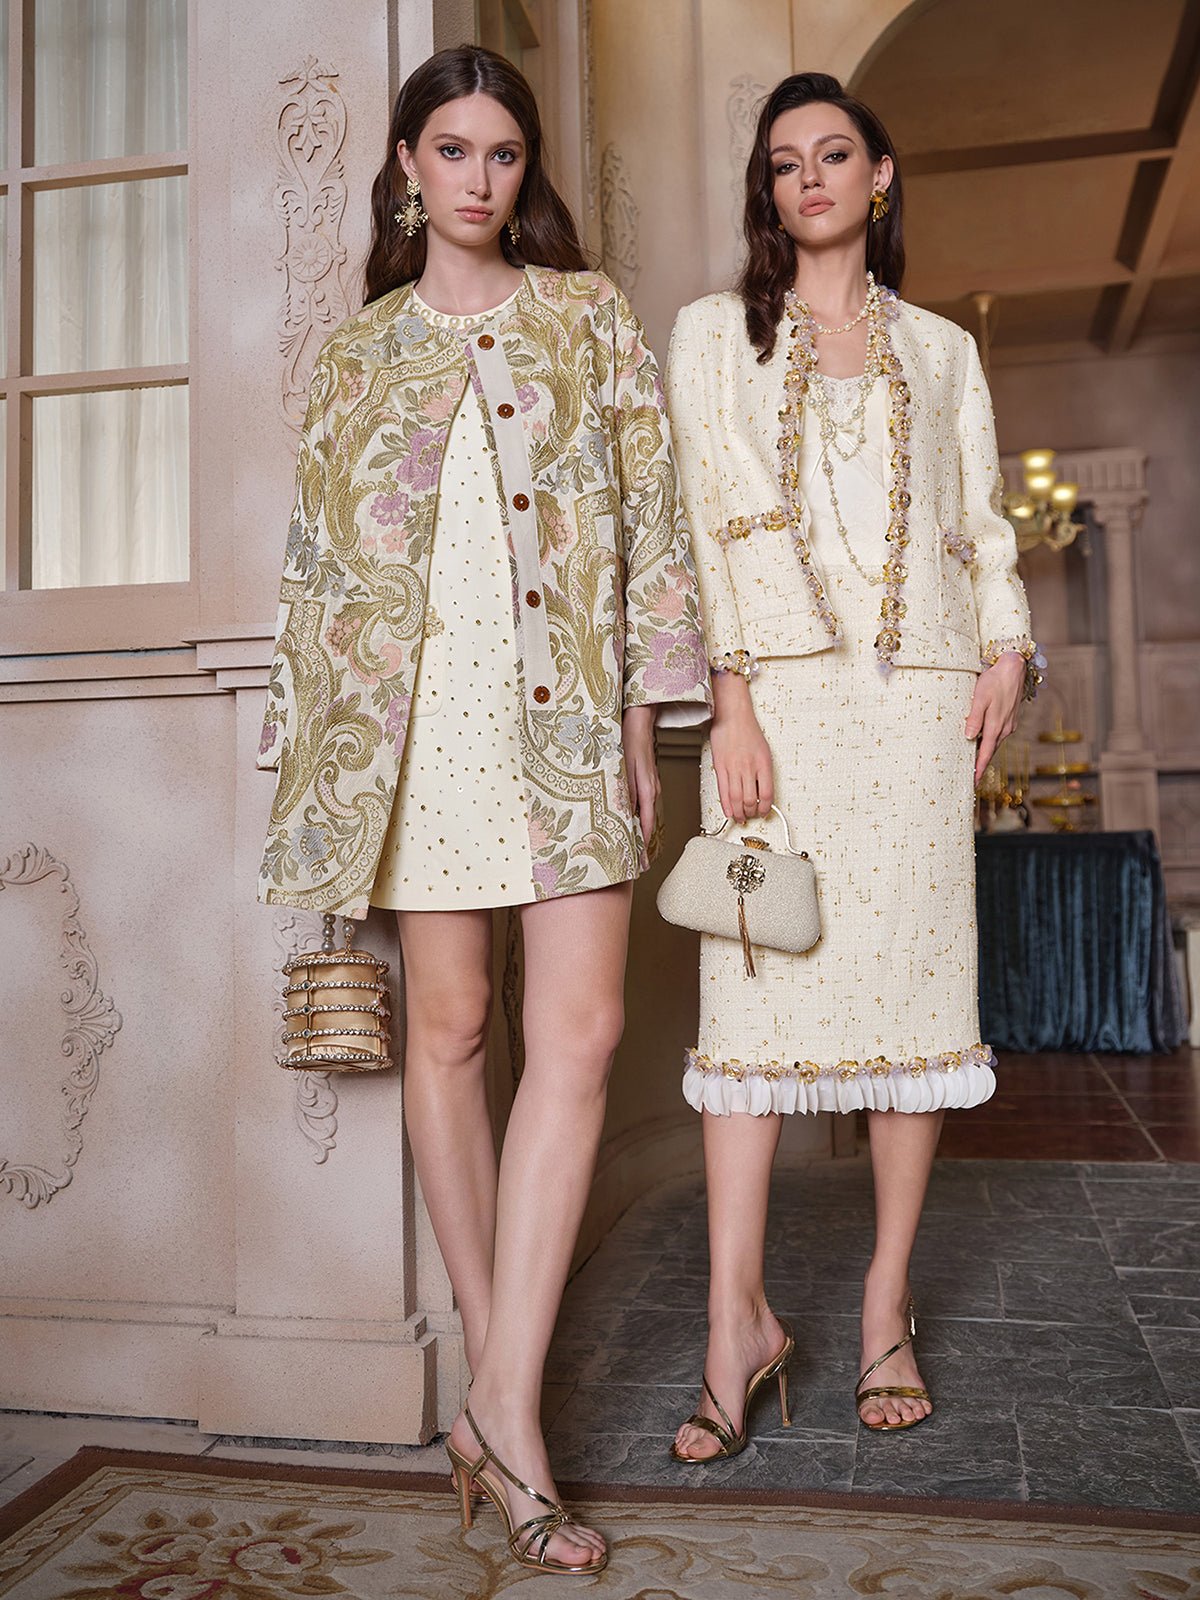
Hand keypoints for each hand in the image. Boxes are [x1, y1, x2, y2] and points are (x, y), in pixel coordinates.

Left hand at [622, 705, 659, 850]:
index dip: (641, 846)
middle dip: (642, 845)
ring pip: (646, 814)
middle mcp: (652, 790)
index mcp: (647, 790)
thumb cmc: (629, 740)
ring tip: (635, 849)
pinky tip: (632, 822)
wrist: (640, 720)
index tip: (639, 863)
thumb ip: (623, 794)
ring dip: (640, 832)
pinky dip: (639, 817)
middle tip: (638, 864)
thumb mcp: (621, 768)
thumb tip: (622, 816)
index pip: (644, 825)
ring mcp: (651, 785)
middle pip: (647, 823)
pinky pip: (644, 804)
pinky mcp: (648, 779)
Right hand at [710, 674, 773, 822]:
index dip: (765, 808)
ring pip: (736, 799)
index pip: (767, 794)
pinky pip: (723, 791)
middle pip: (751, 800)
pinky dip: (726, 805)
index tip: (764, 812)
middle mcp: (749, 767)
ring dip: (739, 812)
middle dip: (751, 813)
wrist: (732, 715)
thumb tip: (763, 790)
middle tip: (750, 816)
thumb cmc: (747, 730)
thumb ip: (763, 771)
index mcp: (763, 763)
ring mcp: (733, 768)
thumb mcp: (764, 751)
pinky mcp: (720, 767)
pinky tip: (728, 811)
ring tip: (740, 817)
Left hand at [966, 653, 1024, 783]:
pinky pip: (999, 734)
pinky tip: (983, 741)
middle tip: (971, 777)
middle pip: (990, 751)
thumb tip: (968, 737)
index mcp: (996, 726)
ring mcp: (1009, 724)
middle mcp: (1005, 728)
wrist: (1014, 668)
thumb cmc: (994, 681)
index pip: (985, 753)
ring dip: (985, 752)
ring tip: (975, 762)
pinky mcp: (1010, 718)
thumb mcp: (980, 698)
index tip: (973, 782)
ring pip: (995, 742)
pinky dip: (990, 741)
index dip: (979, 769)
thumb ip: (974, 719)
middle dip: (981, 764)